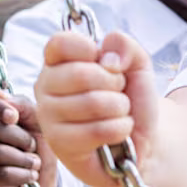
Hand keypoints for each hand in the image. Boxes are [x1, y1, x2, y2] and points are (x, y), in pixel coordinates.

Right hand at [0, 86, 55, 186]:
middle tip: (33, 148)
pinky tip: (29, 176)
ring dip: (25, 160)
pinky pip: (0, 173)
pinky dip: (22, 175)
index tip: (14, 117)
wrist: (41, 182)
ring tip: (34, 163)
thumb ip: (22, 105)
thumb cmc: (38, 148)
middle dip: (23, 139)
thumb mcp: (38, 122)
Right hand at [34, 31, 158, 186]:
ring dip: (120, 109)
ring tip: (118, 113)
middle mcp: (45, 86)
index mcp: (58, 61)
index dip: (90, 50)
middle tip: (118, 93)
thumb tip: (108, 57)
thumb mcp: (137, 64)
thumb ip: (125, 45)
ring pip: (92, 103)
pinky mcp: (59, 143)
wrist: (141, 139)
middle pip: (81, 75)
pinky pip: (97, 131)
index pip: (60, 43)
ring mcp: (48, 115)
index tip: (107, 64)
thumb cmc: (131, 100)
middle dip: (114, 83)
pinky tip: (118, 132)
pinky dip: (120, 129)